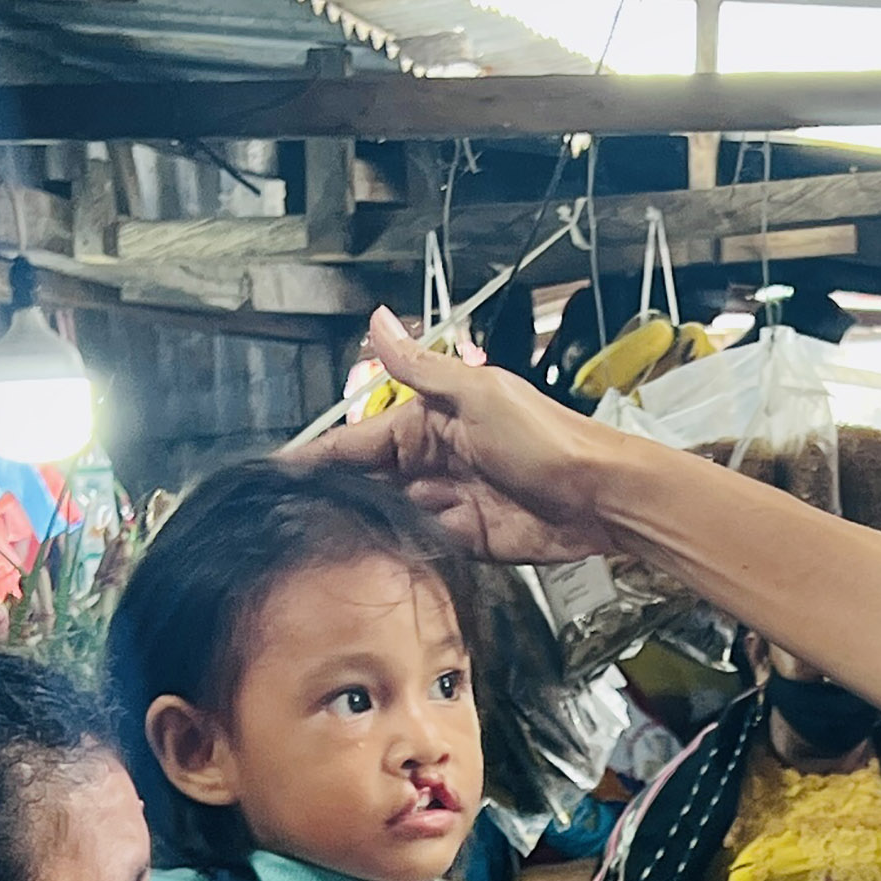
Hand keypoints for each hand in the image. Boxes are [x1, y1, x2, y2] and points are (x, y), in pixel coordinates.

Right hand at [298, 307, 638, 563]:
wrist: (601, 495)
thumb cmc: (549, 437)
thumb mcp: (478, 394)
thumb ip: (421, 368)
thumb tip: (377, 320)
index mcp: (430, 420)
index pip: (359, 439)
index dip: (319, 457)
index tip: (279, 472)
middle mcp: (435, 460)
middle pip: (369, 482)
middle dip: (337, 497)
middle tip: (295, 518)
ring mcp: (449, 500)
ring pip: (390, 516)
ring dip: (365, 526)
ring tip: (322, 542)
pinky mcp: (467, 538)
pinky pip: (422, 544)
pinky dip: (402, 549)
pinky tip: (374, 559)